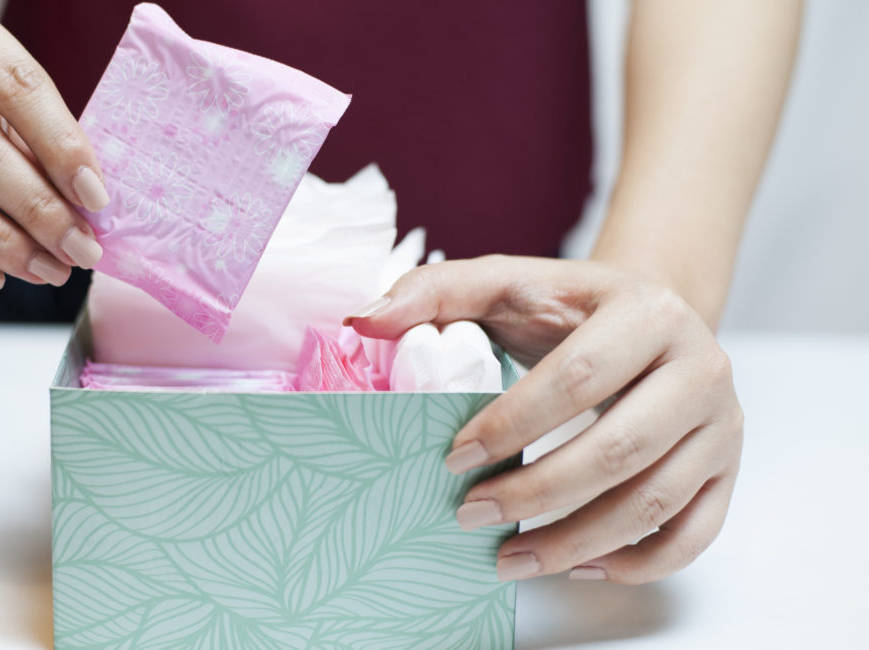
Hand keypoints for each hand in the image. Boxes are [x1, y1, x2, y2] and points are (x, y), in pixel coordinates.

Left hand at [347, 255, 742, 584]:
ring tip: (509, 559)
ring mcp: (722, 424)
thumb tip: (362, 319)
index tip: (455, 457)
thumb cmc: (571, 307)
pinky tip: (578, 564)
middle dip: (538, 494)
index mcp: (648, 312)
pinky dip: (637, 561)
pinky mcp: (728, 467)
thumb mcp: (510, 282)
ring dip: (576, 541)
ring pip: (655, 502)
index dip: (513, 423)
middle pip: (620, 449)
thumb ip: (437, 291)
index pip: (578, 378)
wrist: (654, 317)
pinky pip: (693, 532)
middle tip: (471, 516)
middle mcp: (701, 367)